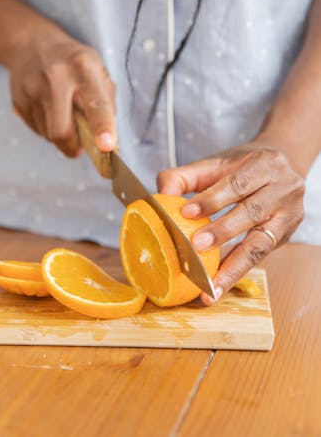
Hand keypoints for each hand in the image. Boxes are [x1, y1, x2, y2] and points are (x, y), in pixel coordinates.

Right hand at [9, 23, 115, 156]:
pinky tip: (49, 110)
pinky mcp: (19, 101)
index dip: (102, 127)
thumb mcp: (98, 70)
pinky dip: (47, 128)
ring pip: (49, 135)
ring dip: (61, 135)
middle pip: (62, 131)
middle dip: (73, 147)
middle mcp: (56, 77)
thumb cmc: (74, 62)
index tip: (107, 146)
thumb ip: (106, 102)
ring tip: (63, 114)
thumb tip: (107, 140)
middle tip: (80, 147)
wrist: (31, 44)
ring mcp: (33, 89)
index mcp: (83, 68)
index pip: (96, 103)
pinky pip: (37, 130)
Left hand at [157, 141, 305, 304]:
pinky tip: (218, 285)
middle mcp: (283, 189)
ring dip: (233, 267)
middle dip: (223, 232)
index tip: (186, 212)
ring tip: (210, 286)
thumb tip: (160, 195)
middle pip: (252, 212)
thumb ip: (184, 176)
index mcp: (265, 164)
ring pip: (261, 243)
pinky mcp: (286, 237)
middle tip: (196, 246)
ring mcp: (289, 215)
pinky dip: (236, 271)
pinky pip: (260, 257)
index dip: (212, 199)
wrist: (282, 165)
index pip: (237, 183)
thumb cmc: (242, 167)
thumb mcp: (214, 164)